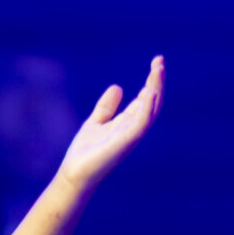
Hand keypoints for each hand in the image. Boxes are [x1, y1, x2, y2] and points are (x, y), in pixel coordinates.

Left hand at [58, 55, 163, 192]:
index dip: (151, 81)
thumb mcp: (96, 122)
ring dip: (156, 88)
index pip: (145, 100)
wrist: (74, 174)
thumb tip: (118, 87)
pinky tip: (150, 92)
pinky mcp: (125, 142)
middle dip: (157, 81)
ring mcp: (130, 136)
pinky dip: (147, 108)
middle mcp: (133, 129)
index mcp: (127, 123)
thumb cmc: (85, 153)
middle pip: (152, 102)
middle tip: (159, 60)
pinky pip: (141, 123)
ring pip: (151, 110)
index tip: (156, 63)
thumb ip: (106, 107)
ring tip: (157, 69)